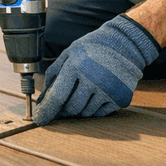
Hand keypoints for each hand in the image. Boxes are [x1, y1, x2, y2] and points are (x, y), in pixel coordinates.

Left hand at [33, 14, 159, 125]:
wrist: (125, 45)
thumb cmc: (93, 48)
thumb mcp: (70, 52)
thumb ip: (54, 73)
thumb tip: (43, 98)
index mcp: (76, 65)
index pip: (58, 96)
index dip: (47, 111)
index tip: (40, 120)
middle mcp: (93, 79)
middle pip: (71, 108)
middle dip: (65, 108)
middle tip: (65, 102)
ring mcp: (108, 90)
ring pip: (85, 113)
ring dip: (80, 107)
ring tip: (85, 90)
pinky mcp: (121, 98)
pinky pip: (100, 114)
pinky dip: (94, 108)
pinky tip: (97, 93)